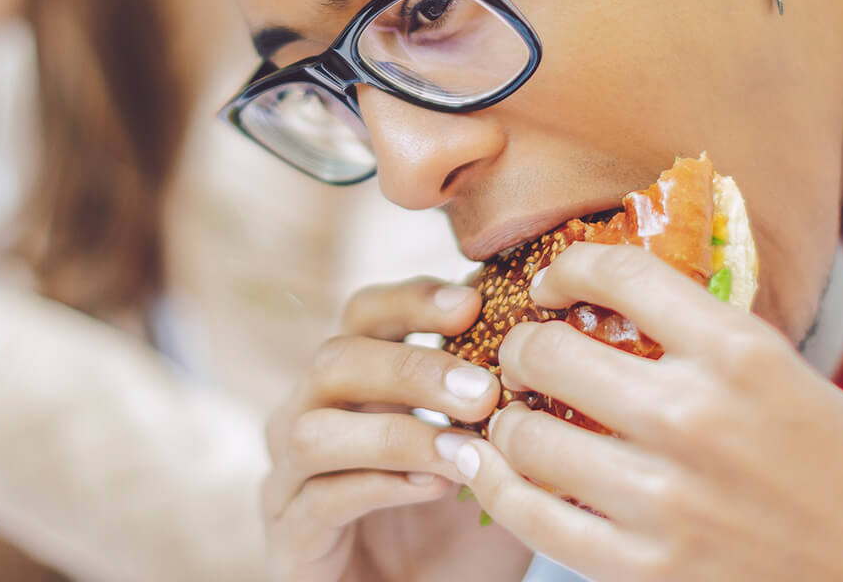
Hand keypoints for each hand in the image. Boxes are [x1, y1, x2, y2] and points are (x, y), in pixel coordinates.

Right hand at [263, 277, 532, 581]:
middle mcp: (309, 419)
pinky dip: (377, 487)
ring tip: (464, 449)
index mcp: (354, 386)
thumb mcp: (491, 464)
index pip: (364, 315)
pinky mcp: (290, 542)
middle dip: (412, 368)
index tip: (474, 303)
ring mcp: (290, 482)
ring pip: (312, 430)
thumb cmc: (456, 536)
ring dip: (396, 433)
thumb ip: (503, 410)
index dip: (412, 300)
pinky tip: (432, 487)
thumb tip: (552, 341)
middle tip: (483, 391)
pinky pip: (318, 500)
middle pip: (333, 360)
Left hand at [459, 243, 842, 581]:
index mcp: (740, 352)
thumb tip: (621, 304)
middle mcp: (694, 416)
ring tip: (512, 413)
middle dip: (521, 345)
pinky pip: (535, 519)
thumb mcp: (796, 378)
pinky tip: (487, 466)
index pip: (617, 273)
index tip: (554, 284)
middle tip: (524, 354)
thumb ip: (709, 343)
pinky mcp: (650, 570)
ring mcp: (667, 499)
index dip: (565, 268)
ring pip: (527, 434)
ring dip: (505, 417)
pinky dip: (498, 486)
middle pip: (548, 350)